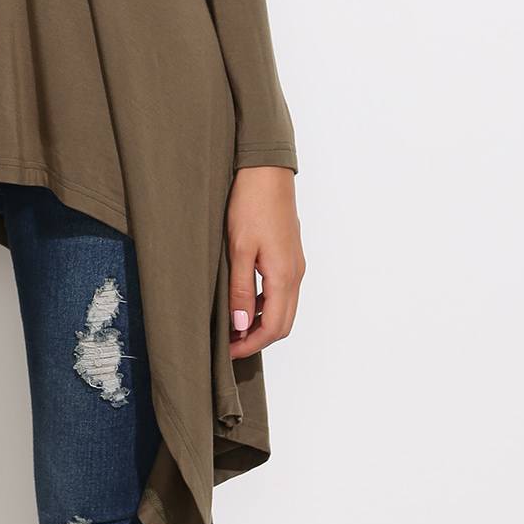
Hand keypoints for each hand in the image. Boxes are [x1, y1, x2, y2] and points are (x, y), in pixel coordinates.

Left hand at [225, 166, 304, 358]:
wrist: (266, 171)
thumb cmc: (249, 204)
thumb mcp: (238, 249)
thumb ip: (240, 289)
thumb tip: (240, 325)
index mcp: (283, 276)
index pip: (273, 327)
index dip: (250, 344)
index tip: (228, 352)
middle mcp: (295, 274)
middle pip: (283, 324)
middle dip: (257, 339)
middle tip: (228, 345)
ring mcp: (295, 265)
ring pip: (284, 309)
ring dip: (261, 323)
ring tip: (231, 326)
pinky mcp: (289, 256)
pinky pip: (282, 292)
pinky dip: (265, 305)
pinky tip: (243, 301)